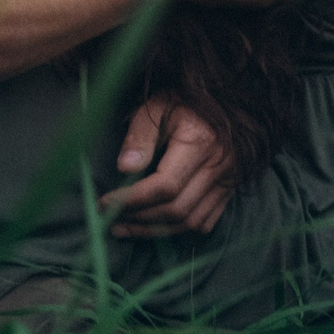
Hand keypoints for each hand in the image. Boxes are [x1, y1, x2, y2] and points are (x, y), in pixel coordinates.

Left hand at [102, 97, 236, 236]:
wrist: (223, 102)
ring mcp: (227, 181)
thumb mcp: (155, 108)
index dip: (132, 199)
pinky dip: (178, 230)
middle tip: (110, 217)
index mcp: (200, 143)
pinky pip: (204, 222)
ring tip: (125, 227)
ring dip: (155, 231)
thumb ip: (139, 137)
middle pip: (176, 209)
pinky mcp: (229, 190)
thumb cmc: (182, 102)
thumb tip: (124, 169)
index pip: (165, 186)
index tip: (105, 202)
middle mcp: (218, 166)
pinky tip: (154, 227)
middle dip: (139, 218)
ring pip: (190, 222)